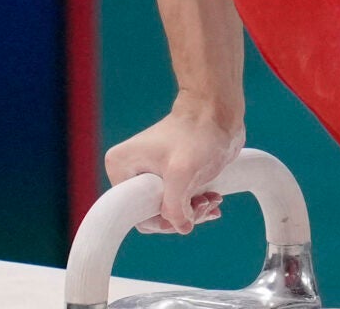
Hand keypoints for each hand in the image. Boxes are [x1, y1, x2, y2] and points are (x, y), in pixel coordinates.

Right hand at [104, 97, 243, 234]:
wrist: (218, 112)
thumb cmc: (198, 133)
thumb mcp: (182, 174)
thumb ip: (175, 208)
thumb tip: (181, 227)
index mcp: (121, 167)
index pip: (132, 214)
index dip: (159, 220)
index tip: (182, 212)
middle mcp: (131, 172)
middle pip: (151, 214)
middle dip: (180, 216)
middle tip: (200, 206)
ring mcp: (151, 174)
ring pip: (168, 211)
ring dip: (192, 212)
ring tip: (210, 200)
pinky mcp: (170, 176)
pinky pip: (179, 204)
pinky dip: (196, 206)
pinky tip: (212, 199)